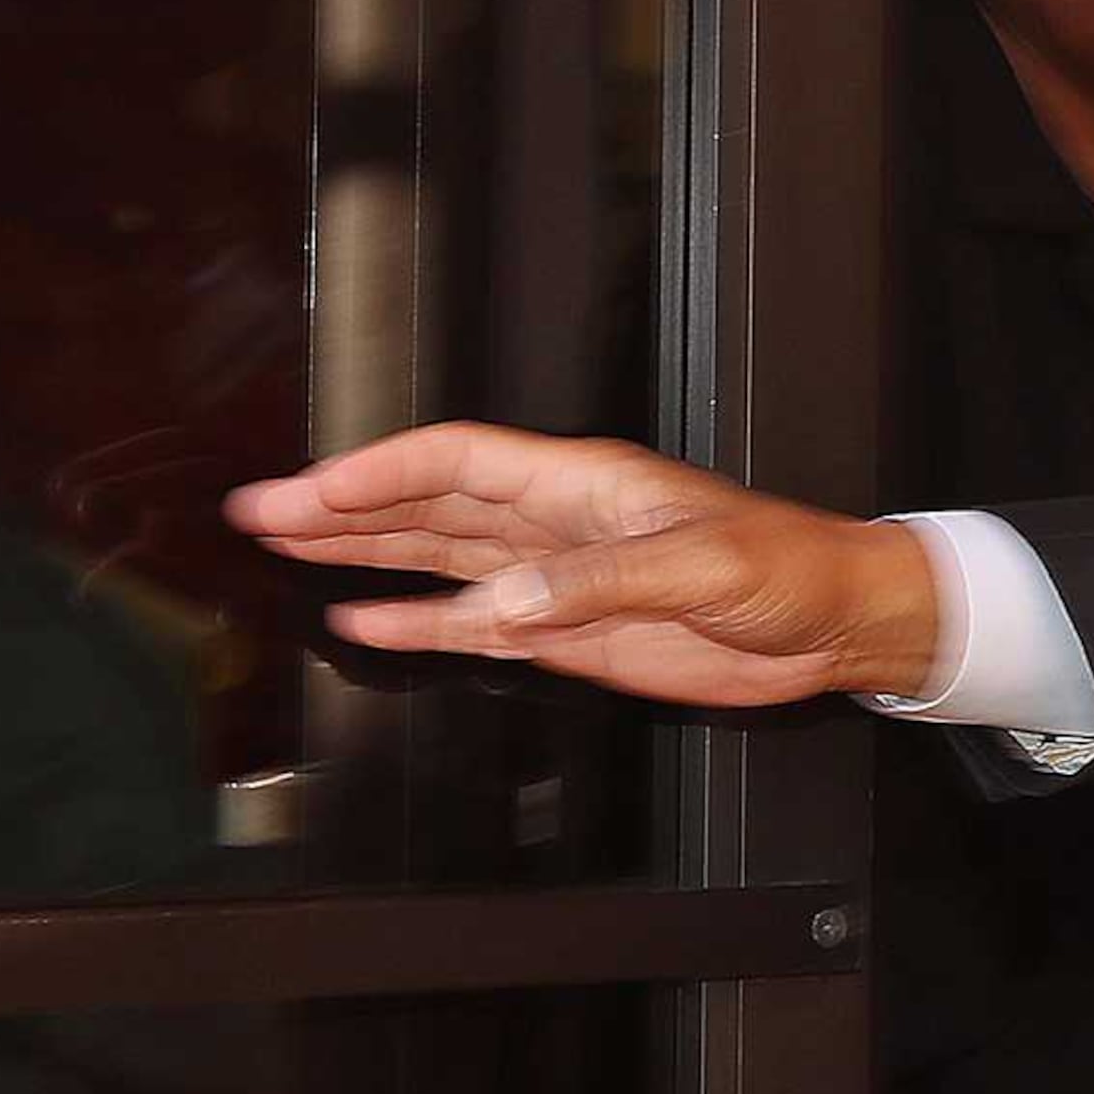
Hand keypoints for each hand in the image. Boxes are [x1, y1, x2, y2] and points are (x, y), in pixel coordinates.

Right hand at [222, 422, 940, 705]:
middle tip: (259, 511)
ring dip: (365, 555)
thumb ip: (599, 584)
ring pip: (438, 558)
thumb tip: (504, 605)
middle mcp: (556, 522)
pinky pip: (475, 622)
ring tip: (286, 550)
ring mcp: (556, 576)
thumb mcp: (704, 567)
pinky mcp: (568, 630)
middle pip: (428, 504)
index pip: (457, 463)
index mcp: (583, 485)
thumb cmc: (790, 569)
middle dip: (343, 506)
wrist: (834, 622)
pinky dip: (417, 624)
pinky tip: (363, 624)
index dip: (378, 473)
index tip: (307, 491)